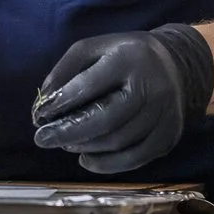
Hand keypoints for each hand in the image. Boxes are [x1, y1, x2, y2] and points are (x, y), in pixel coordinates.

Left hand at [31, 25, 213, 173]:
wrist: (175, 65)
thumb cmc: (123, 56)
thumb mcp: (91, 49)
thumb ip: (64, 71)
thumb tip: (43, 105)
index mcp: (128, 59)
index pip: (88, 86)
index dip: (60, 104)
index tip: (38, 116)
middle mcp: (151, 87)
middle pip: (105, 120)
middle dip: (68, 133)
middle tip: (42, 140)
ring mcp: (164, 114)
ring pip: (119, 142)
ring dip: (85, 147)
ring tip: (65, 144)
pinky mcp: (170, 135)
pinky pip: (136, 157)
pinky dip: (108, 164)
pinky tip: (87, 159)